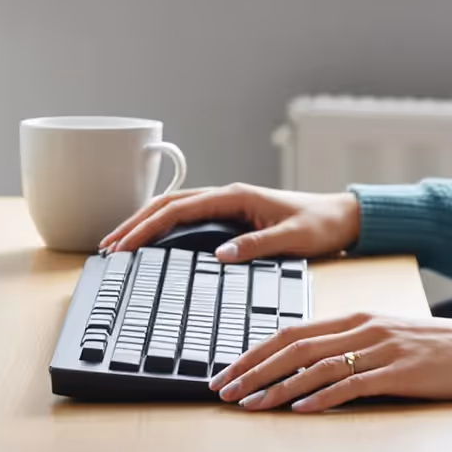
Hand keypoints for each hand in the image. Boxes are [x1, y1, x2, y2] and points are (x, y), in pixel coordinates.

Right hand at [98, 182, 361, 262]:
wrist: (343, 217)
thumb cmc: (322, 225)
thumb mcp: (293, 238)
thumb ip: (257, 245)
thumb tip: (219, 256)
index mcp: (236, 197)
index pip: (179, 210)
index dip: (147, 227)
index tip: (124, 245)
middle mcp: (228, 196)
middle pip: (168, 204)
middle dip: (135, 223)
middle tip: (108, 246)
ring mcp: (228, 204)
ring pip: (175, 209)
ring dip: (146, 223)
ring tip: (120, 243)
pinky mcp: (233, 216)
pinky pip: (189, 217)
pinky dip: (165, 227)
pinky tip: (154, 242)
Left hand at [210, 311, 451, 412]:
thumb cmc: (443, 350)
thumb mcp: (391, 340)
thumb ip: (355, 350)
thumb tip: (313, 374)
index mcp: (358, 318)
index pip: (292, 332)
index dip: (255, 352)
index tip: (228, 371)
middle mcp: (364, 327)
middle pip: (294, 347)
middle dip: (252, 369)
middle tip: (222, 389)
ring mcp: (381, 349)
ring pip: (315, 366)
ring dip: (275, 386)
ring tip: (248, 403)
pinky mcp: (400, 372)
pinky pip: (352, 384)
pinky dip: (321, 396)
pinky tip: (300, 408)